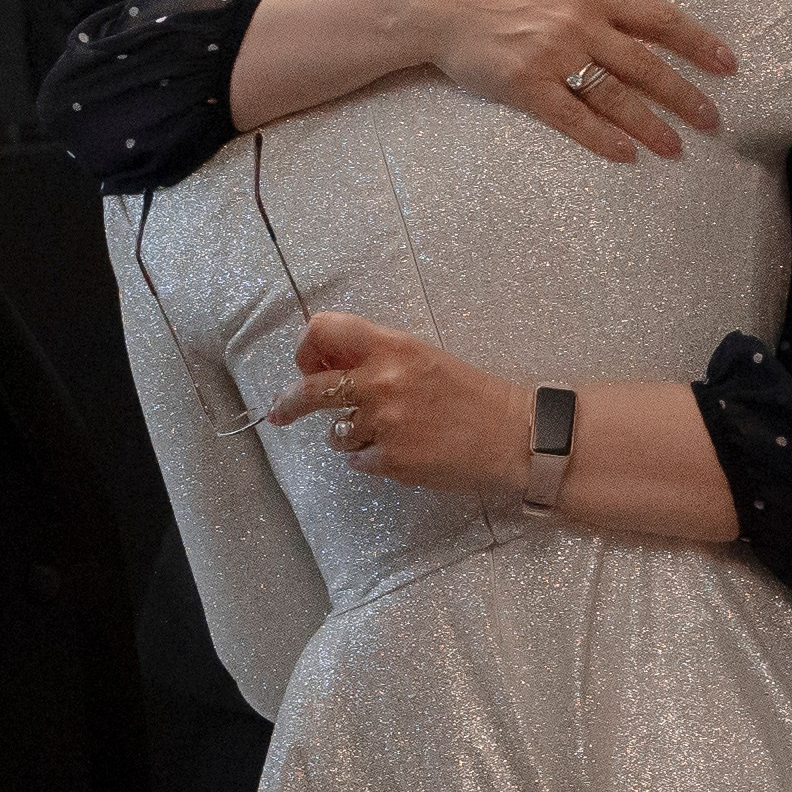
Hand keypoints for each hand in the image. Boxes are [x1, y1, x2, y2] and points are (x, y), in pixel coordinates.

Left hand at [271, 311, 524, 497]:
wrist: (511, 436)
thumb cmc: (468, 393)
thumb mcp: (420, 358)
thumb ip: (375, 358)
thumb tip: (326, 366)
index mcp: (390, 346)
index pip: (322, 329)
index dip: (307, 349)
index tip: (308, 365)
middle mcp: (380, 380)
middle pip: (309, 389)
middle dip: (288, 404)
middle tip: (280, 414)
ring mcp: (383, 424)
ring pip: (335, 433)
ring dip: (349, 435)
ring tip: (385, 432)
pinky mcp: (390, 460)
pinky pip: (359, 462)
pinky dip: (373, 459)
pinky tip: (404, 451)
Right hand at [415, 0, 734, 160]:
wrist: (439, 7)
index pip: (658, 17)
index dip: (696, 41)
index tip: (727, 64)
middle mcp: (579, 24)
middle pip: (645, 63)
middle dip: (684, 94)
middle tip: (713, 121)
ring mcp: (553, 58)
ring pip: (615, 95)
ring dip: (650, 124)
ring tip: (676, 147)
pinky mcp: (527, 88)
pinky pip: (572, 117)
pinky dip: (601, 138)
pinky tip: (626, 155)